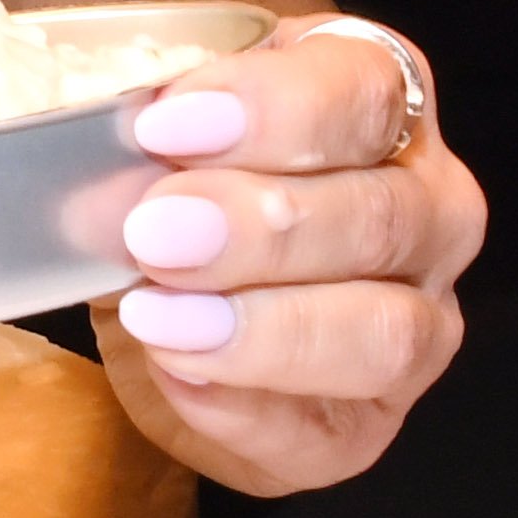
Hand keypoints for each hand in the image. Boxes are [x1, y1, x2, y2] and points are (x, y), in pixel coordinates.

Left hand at [97, 14, 482, 494]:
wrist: (152, 301)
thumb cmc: (162, 177)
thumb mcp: (150, 126)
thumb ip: (138, 125)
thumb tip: (90, 156)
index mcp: (377, 102)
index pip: (367, 87)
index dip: (274, 106)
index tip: (163, 126)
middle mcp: (427, 208)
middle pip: (383, 214)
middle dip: (260, 225)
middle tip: (151, 232)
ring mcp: (417, 321)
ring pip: (389, 331)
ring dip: (265, 328)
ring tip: (156, 315)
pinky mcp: (369, 421)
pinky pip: (331, 430)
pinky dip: (244, 406)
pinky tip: (174, 372)